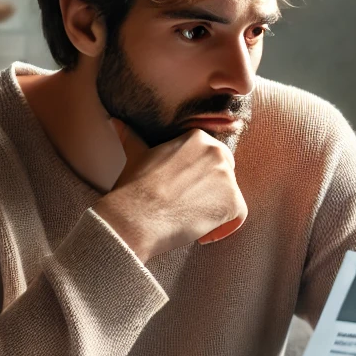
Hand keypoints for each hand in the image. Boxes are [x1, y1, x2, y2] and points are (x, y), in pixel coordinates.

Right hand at [93, 120, 247, 262]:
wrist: (136, 217)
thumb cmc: (134, 189)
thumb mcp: (135, 156)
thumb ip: (133, 138)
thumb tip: (116, 122)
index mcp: (197, 138)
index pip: (212, 160)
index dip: (199, 180)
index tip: (183, 192)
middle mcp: (216, 152)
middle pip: (225, 178)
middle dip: (210, 194)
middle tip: (187, 207)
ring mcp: (227, 176)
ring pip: (230, 198)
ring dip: (214, 212)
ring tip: (188, 220)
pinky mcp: (233, 201)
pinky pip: (238, 217)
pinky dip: (223, 228)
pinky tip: (201, 233)